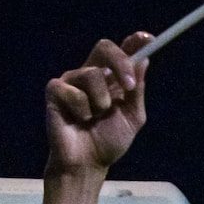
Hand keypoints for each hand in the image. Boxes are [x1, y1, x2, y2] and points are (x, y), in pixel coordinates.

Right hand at [45, 32, 149, 174]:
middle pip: (104, 47)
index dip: (135, 42)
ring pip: (92, 74)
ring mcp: (72, 81)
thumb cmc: (108, 141)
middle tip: (129, 86)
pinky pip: (73, 91)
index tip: (148, 39)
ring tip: (95, 118)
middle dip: (120, 63)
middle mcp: (92, 74)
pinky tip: (78, 120)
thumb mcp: (132, 117)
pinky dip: (82, 110)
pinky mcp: (55, 91)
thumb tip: (143, 60)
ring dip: (101, 101)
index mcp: (112, 78)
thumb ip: (137, 91)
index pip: (123, 51)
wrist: (88, 164)